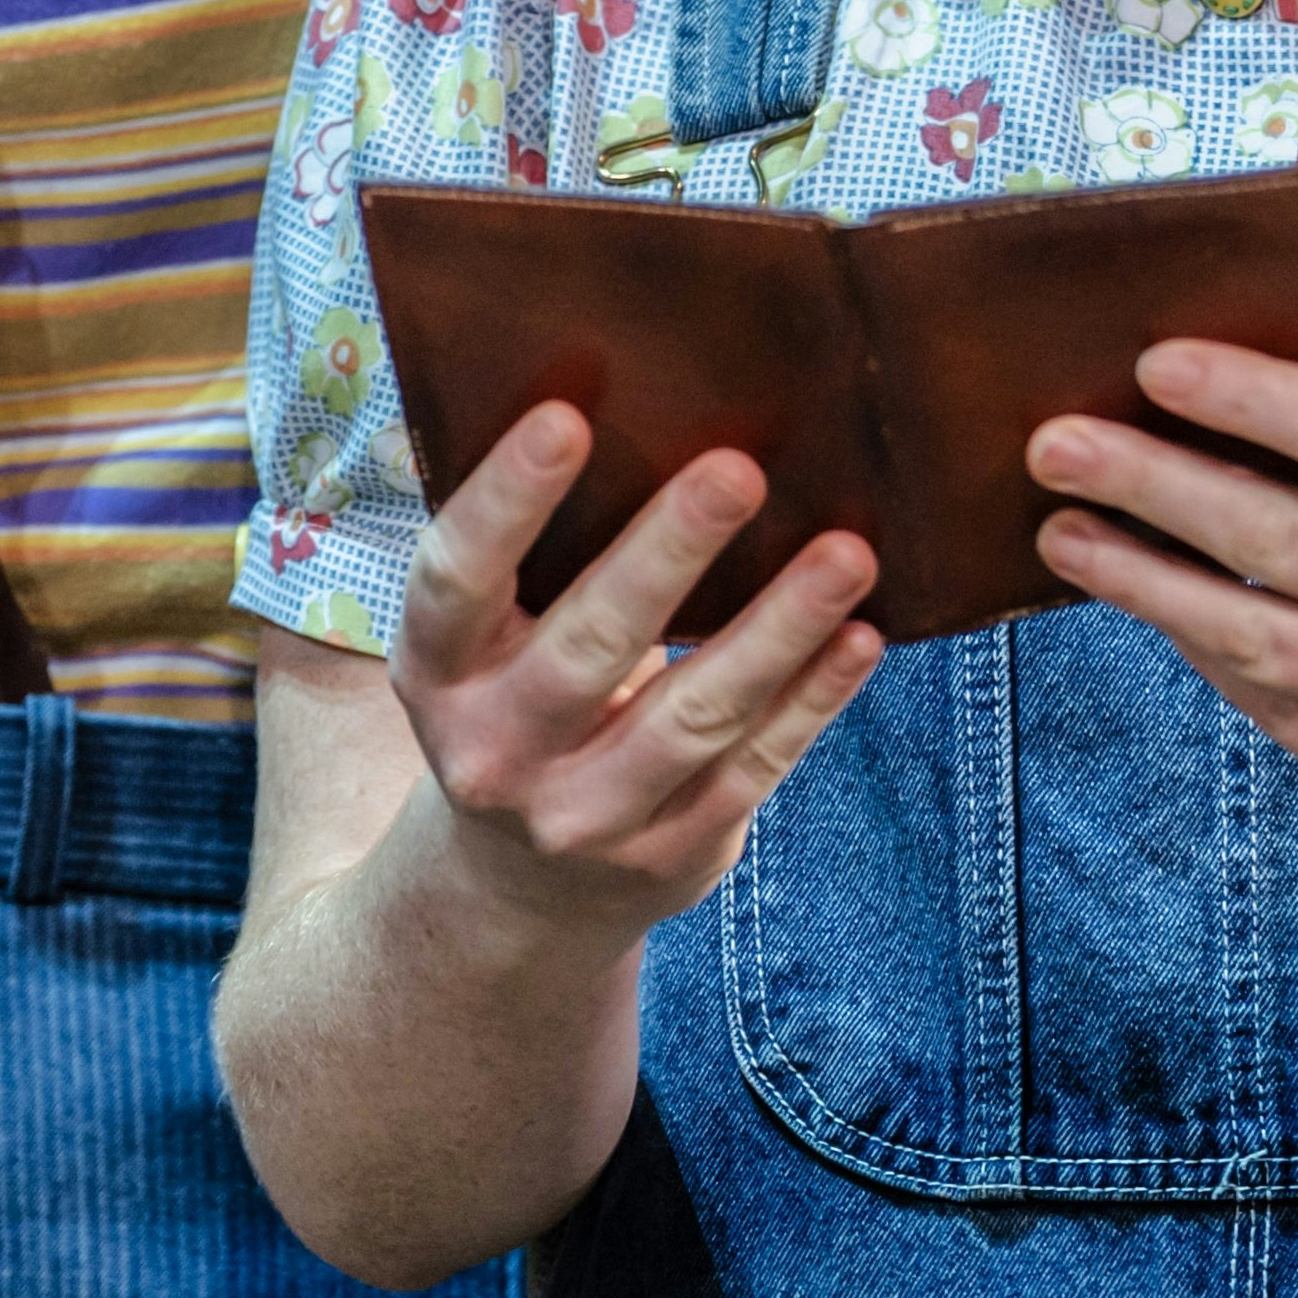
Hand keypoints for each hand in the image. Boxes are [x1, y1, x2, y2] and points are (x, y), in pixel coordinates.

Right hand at [388, 402, 884, 945]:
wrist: (520, 893)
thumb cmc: (521, 702)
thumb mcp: (485, 649)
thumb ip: (536, 561)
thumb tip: (640, 405)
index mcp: (437, 673)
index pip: (457, 581)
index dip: (505, 501)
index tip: (566, 417)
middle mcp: (497, 754)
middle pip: (586, 650)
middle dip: (667, 554)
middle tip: (738, 470)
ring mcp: (584, 818)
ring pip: (692, 717)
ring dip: (777, 628)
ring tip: (846, 553)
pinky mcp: (671, 855)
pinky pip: (753, 768)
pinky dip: (812, 700)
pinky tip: (859, 636)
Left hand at [1027, 336, 1297, 841]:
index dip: (1253, 398)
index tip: (1153, 364)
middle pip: (1286, 539)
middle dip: (1156, 485)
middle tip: (1056, 446)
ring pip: (1259, 640)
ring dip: (1144, 582)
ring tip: (1064, 533)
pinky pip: (1274, 709)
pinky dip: (1199, 651)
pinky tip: (1145, 601)